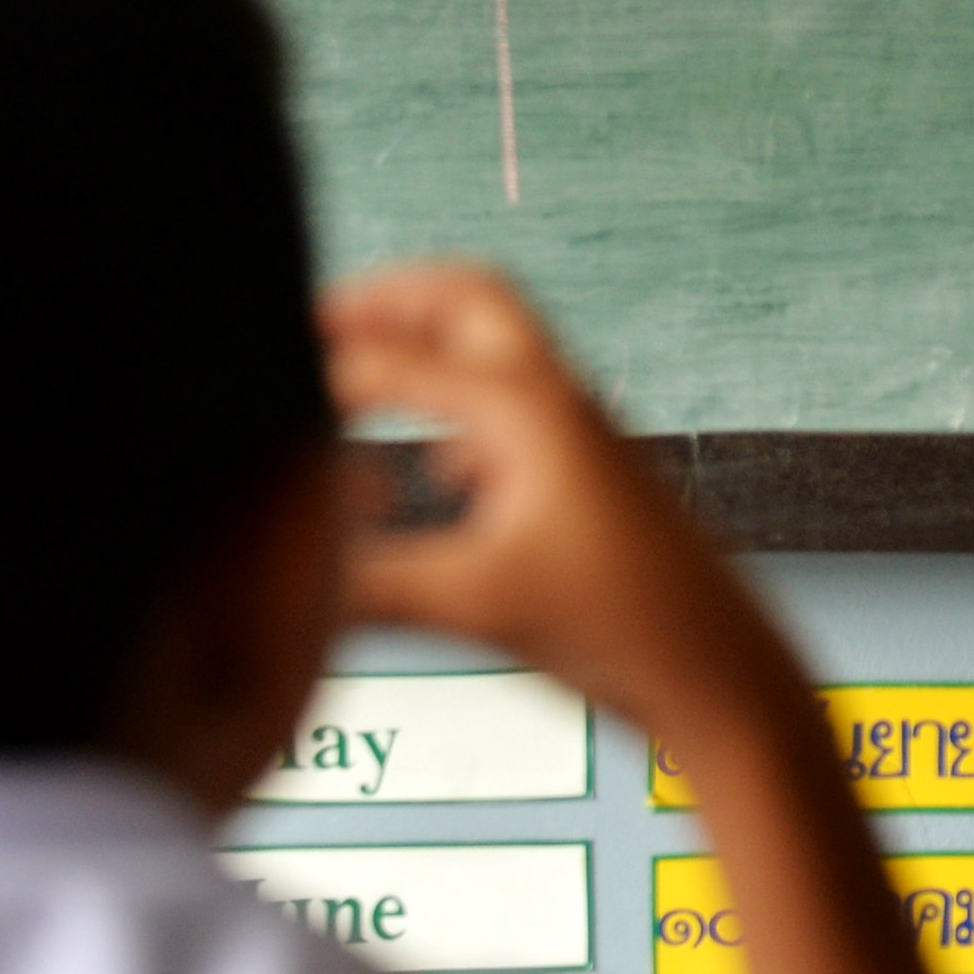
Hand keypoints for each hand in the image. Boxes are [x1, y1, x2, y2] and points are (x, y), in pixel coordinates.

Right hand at [322, 262, 767, 722]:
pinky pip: (518, 413)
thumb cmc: (627, 632)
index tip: (253, 392)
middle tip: (315, 321)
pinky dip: (461, 415)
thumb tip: (284, 570)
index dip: (315, 366)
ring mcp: (584, 436)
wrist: (720, 676)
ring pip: (497, 352)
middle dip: (390, 297)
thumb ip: (364, 585)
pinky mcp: (594, 478)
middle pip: (467, 298)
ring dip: (428, 347)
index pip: (394, 358)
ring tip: (354, 377)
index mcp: (528, 409)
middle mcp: (561, 402)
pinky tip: (438, 471)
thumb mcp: (472, 607)